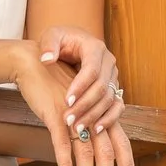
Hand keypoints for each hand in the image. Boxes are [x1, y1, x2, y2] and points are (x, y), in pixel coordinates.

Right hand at [9, 40, 132, 165]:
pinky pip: (62, 143)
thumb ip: (88, 122)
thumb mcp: (78, 104)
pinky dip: (65, 164)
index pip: (120, 142)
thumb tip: (93, 146)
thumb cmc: (56, 83)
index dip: (126, 164)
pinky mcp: (55, 114)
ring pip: (86, 152)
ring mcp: (75, 115)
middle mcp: (92, 114)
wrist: (35, 61)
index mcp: (100, 113)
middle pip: (107, 152)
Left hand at [36, 26, 128, 142]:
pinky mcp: (113, 88)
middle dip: (85, 105)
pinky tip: (96, 129)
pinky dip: (109, 118)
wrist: (70, 45)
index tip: (66, 101)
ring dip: (94, 115)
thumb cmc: (60, 40)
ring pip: (109, 99)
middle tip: (68, 119)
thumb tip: (47, 59)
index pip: (91, 70)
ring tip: (77, 128)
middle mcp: (108, 62)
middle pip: (102, 87)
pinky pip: (117, 105)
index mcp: (95, 48)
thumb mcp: (51, 36)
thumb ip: (48, 45)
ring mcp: (113, 76)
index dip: (80, 87)